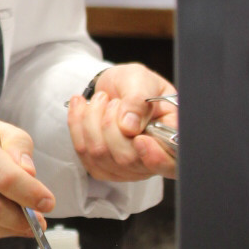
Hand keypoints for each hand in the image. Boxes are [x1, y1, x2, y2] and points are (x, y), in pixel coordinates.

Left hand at [67, 62, 176, 181]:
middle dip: (110, 125)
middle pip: (127, 159)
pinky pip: (83, 154)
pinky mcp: (103, 167)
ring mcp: (127, 167)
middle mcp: (151, 159)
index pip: (171, 164)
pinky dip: (77, 126)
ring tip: (99, 99)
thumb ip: (138, 101)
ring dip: (91, 122)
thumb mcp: (141, 81)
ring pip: (101, 156)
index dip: (156, 158)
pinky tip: (80, 106)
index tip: (139, 139)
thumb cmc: (135, 83)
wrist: (114, 87)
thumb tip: (129, 127)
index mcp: (171, 137)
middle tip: (110, 100)